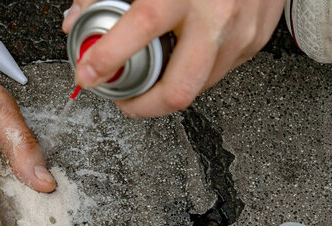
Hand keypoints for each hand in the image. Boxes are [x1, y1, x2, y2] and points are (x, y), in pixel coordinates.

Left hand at [63, 0, 284, 116]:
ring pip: (196, 87)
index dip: (108, 58)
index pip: (142, 28)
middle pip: (178, 89)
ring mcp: (241, 32)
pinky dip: (193, 70)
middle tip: (123, 97)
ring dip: (168, 87)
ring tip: (151, 70)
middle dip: (143, 106)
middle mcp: (217, 14)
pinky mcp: (254, 41)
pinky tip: (183, 51)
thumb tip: (76, 21)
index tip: (87, 73)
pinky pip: (216, 72)